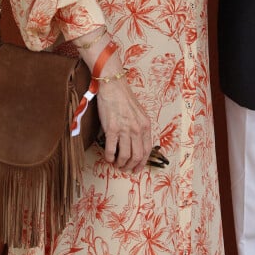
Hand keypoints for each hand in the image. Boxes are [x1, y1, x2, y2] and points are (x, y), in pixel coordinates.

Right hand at [72, 29, 151, 172]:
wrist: (113, 85)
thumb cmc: (124, 98)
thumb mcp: (138, 113)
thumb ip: (139, 127)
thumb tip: (135, 144)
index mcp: (145, 125)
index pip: (147, 150)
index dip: (141, 163)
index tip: (136, 169)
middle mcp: (137, 129)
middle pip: (137, 156)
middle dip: (130, 166)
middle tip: (124, 168)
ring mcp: (125, 129)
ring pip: (125, 156)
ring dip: (120, 164)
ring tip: (115, 163)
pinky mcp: (112, 129)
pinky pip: (111, 150)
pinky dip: (109, 158)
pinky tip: (108, 158)